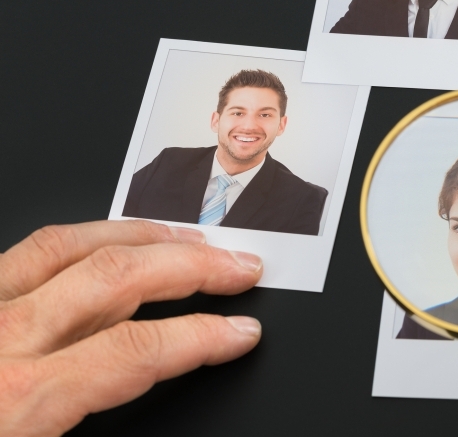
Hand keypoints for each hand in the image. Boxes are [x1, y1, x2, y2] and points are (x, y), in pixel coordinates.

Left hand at [0, 220, 263, 436]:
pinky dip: (80, 236)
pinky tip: (105, 240)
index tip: (240, 331)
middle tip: (238, 267)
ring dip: (142, 237)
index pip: (135, 350)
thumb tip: (149, 396)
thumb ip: (95, 430)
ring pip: (68, 246)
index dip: (201, 336)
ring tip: (188, 238)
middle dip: (193, 267)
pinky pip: (30, 248)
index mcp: (20, 399)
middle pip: (116, 279)